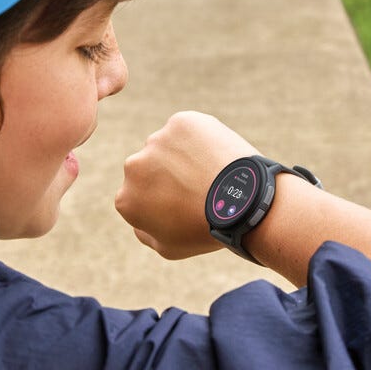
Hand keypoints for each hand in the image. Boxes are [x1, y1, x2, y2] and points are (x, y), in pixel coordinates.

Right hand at [115, 111, 253, 258]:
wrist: (244, 203)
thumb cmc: (207, 230)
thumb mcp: (170, 247)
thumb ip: (144, 233)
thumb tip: (139, 219)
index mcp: (126, 200)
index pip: (137, 196)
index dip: (161, 200)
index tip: (182, 203)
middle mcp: (134, 167)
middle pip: (149, 167)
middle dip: (167, 174)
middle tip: (198, 186)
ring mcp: (156, 141)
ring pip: (168, 146)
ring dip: (182, 155)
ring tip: (211, 172)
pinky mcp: (181, 122)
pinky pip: (188, 130)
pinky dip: (200, 138)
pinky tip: (216, 155)